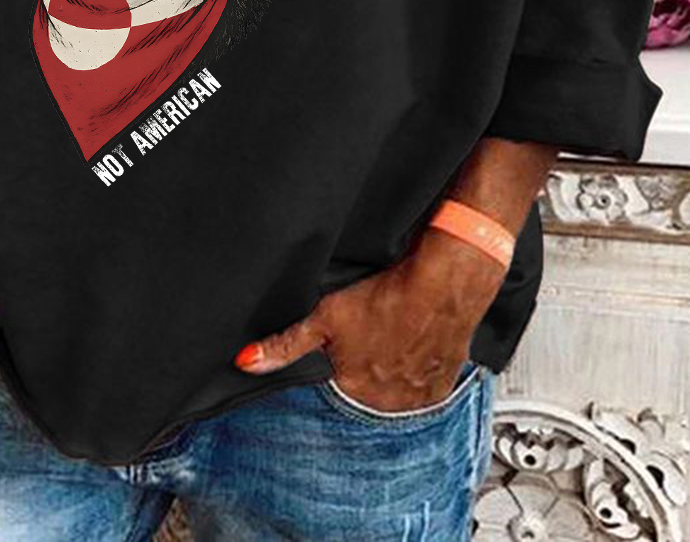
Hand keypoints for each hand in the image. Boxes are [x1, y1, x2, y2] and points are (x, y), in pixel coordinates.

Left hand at [235, 228, 504, 411]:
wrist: (442, 284)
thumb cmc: (387, 296)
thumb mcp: (326, 317)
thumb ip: (285, 344)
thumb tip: (247, 362)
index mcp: (355, 392)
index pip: (335, 390)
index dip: (337, 365)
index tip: (347, 348)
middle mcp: (387, 404)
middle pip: (364, 394)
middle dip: (363, 371)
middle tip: (371, 339)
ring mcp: (417, 398)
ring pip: (394, 393)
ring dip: (390, 374)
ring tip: (391, 340)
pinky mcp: (441, 387)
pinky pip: (422, 389)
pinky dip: (416, 372)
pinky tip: (411, 348)